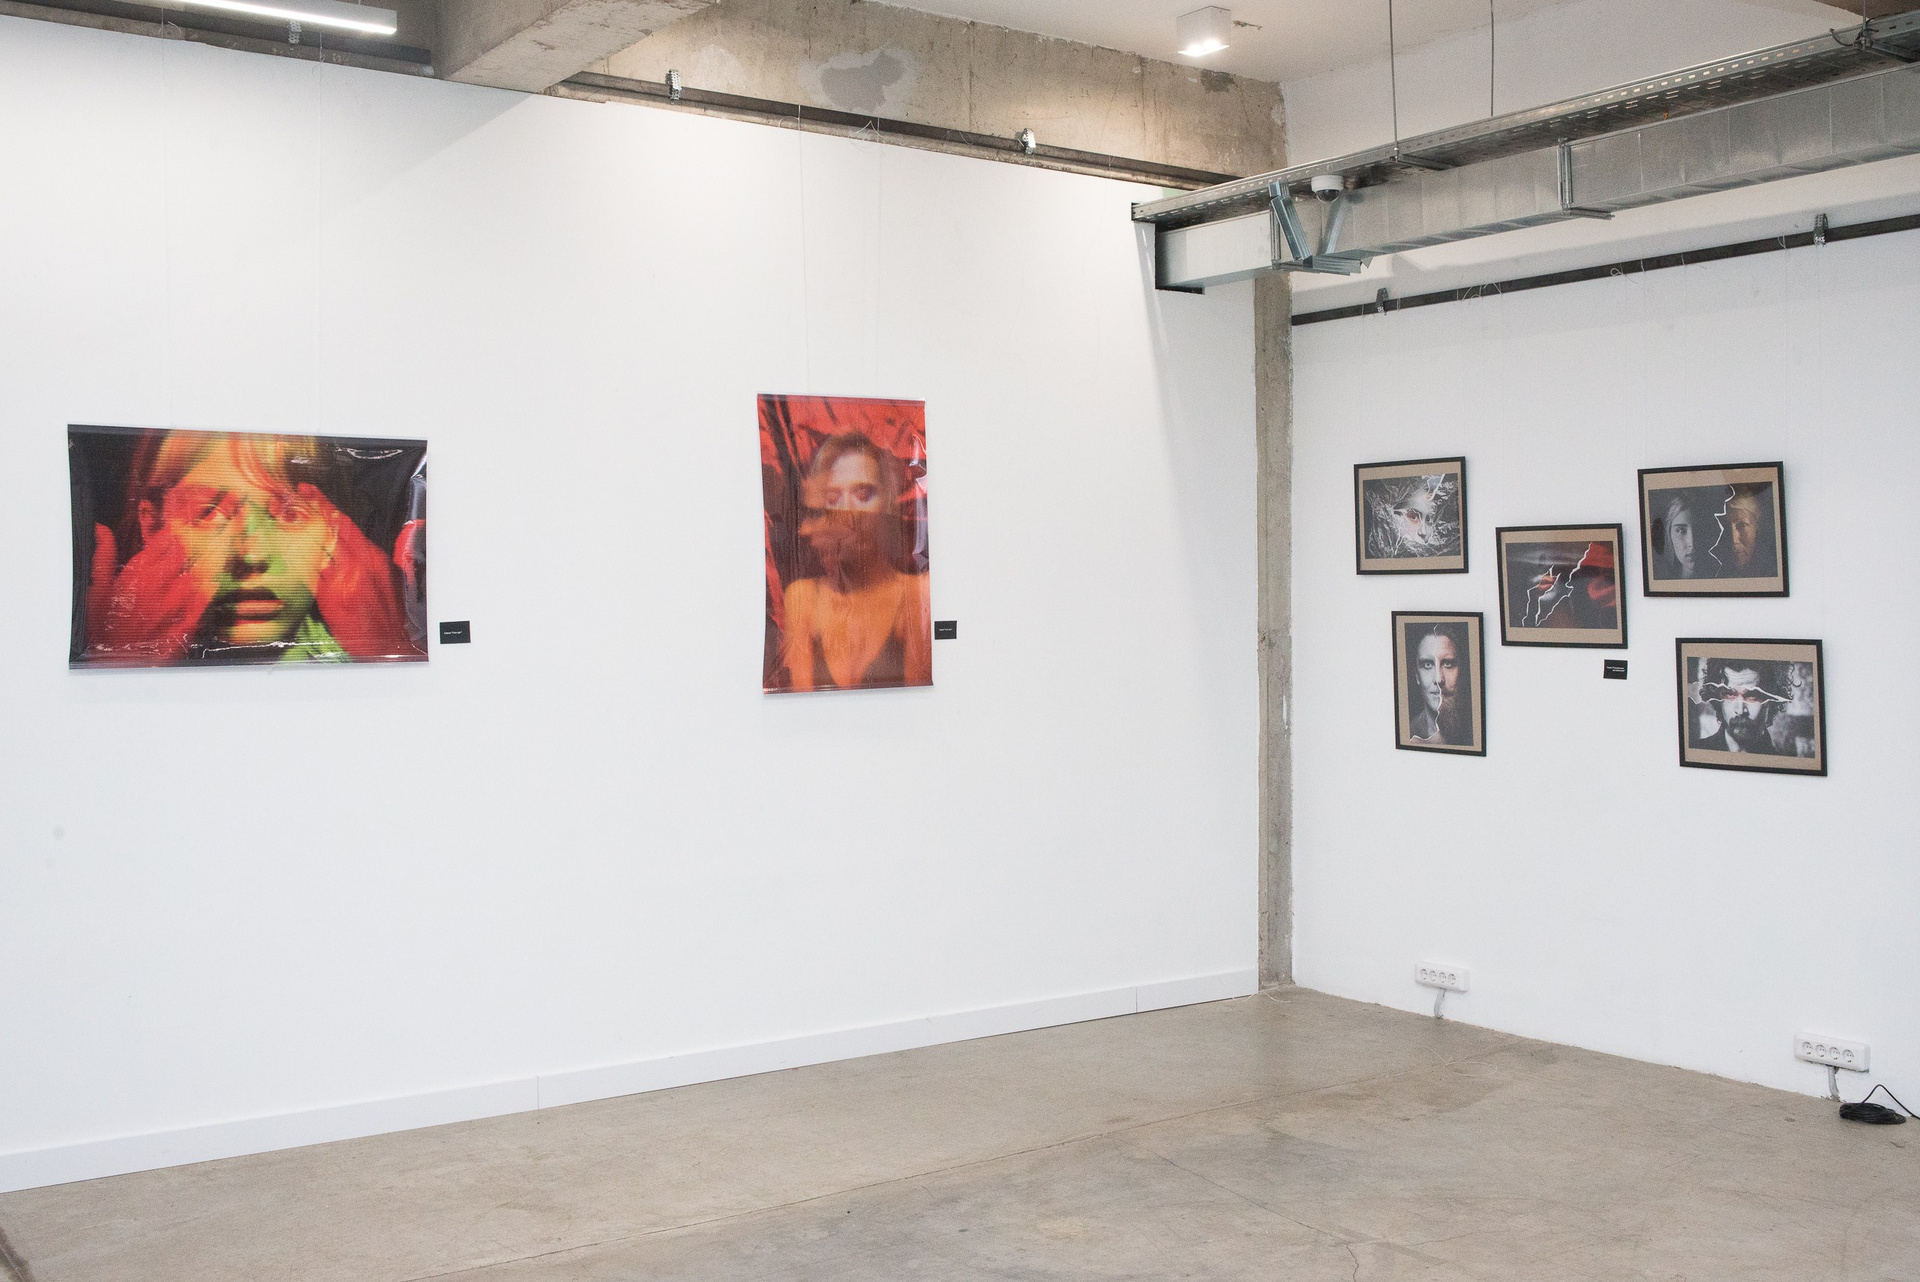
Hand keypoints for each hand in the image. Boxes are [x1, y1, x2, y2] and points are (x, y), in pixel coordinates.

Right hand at [86, 524, 217, 660]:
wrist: (110, 657)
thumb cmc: (101, 623)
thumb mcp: (97, 587)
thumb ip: (102, 555)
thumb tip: (101, 530)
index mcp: (136, 576)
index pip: (161, 545)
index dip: (170, 534)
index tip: (174, 528)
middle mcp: (156, 589)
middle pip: (180, 559)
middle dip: (184, 548)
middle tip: (187, 542)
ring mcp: (171, 608)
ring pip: (193, 579)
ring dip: (196, 568)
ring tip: (202, 560)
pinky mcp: (181, 625)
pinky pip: (199, 606)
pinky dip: (205, 594)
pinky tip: (210, 586)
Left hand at [298, 484, 422, 659]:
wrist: (389, 645)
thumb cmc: (386, 617)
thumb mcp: (383, 581)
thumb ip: (365, 561)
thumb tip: (347, 545)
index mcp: (372, 558)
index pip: (344, 523)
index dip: (324, 505)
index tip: (307, 491)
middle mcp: (359, 564)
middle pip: (329, 527)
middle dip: (307, 508)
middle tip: (286, 495)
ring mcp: (345, 578)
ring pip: (318, 543)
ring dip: (298, 526)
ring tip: (279, 512)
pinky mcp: (333, 594)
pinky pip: (313, 568)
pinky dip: (299, 553)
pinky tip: (284, 544)